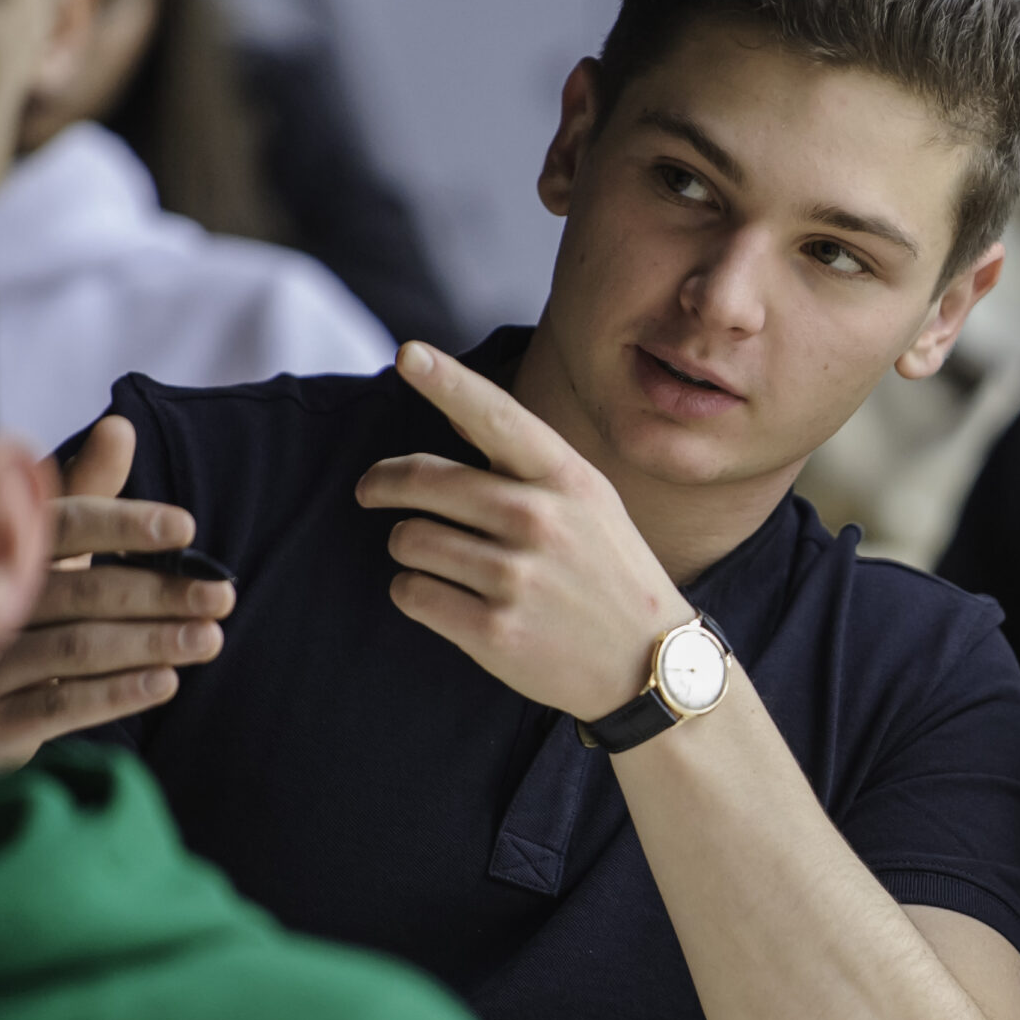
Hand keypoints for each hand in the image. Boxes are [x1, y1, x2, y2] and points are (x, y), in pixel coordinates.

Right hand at [0, 416, 234, 770]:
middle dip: (158, 593)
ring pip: (74, 647)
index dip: (121, 523)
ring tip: (209, 639)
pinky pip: (54, 706)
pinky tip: (165, 684)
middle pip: (79, 590)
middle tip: (221, 596)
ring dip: (150, 642)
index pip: (60, 526)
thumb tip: (120, 426)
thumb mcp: (48, 552)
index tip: (187, 527)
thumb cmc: (17, 612)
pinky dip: (115, 693)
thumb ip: (85, 494)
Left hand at [355, 342, 687, 719]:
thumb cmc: (608, 572)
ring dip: (408, 548)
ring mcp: (517, 578)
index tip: (409, 354)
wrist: (647, 665)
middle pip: (423, 482)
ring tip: (439, 560)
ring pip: (408, 541)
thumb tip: (455, 412)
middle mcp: (541, 520)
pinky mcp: (494, 631)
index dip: (448, 382)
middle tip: (372, 492)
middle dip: (383, 485)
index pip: (498, 417)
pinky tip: (444, 599)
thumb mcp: (588, 502)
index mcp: (567, 480)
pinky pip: (411, 593)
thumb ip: (523, 461)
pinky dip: (414, 593)